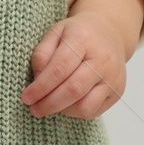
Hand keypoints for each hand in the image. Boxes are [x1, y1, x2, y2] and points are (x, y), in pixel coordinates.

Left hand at [23, 0, 143, 119]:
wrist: (109, 33)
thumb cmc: (77, 35)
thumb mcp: (55, 33)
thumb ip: (42, 54)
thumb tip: (37, 81)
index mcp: (83, 39)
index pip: (59, 68)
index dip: (40, 87)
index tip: (26, 97)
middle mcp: (102, 59)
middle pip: (73, 90)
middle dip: (49, 103)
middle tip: (34, 109)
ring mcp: (113, 77)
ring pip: (84, 106)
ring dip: (62, 110)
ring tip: (50, 104)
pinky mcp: (117, 91)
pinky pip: (92, 111)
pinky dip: (75, 112)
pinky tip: (66, 103)